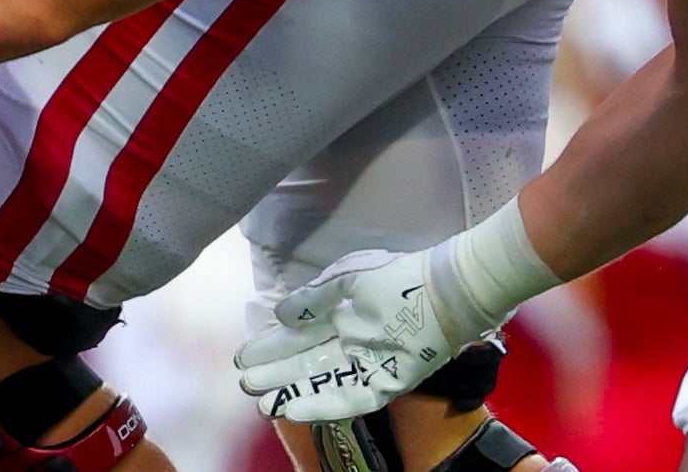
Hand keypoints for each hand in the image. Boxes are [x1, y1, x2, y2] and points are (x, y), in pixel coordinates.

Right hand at [233, 246, 485, 423]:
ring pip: (324, 384)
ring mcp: (369, 364)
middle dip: (275, 374)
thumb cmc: (397, 279)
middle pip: (306, 363)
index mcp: (340, 315)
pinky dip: (325, 406)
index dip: (271, 347)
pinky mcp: (389, 382)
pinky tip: (298, 410)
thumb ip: (314, 298)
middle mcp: (350, 343)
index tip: (243, 357)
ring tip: (264, 403)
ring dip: (294, 394)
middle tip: (245, 383)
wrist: (443, 291)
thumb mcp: (348, 278)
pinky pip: (353, 398)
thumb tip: (281, 313)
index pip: (298, 336)